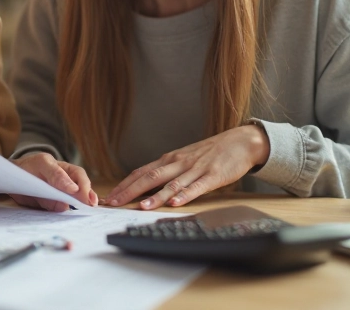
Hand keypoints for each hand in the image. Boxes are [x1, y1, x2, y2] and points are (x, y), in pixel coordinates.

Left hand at [10, 152, 97, 210]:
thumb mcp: (42, 164)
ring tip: (81, 216)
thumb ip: (56, 174)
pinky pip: (58, 213)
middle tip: (89, 208)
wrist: (14, 176)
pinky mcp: (51, 207)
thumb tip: (74, 189)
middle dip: (86, 201)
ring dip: (76, 211)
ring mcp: (60, 197)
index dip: (85, 188)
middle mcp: (67, 185)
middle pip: (81, 194)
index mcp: (67, 171)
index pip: (80, 178)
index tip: (85, 198)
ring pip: (71, 205)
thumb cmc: (31, 165)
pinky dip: (62, 217)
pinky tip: (65, 220)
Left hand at [105, 124, 270, 209]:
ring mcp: (195, 169)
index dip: (124, 184)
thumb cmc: (210, 153)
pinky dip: (185, 195)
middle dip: (130, 191)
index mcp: (169, 160)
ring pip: (171, 184)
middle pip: (150, 177)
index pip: (141, 172)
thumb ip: (168, 171)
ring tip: (142, 207)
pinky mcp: (212, 176)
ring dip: (156, 196)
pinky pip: (196, 187)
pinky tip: (176, 203)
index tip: (110, 196)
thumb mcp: (184, 159)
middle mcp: (178, 163)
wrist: (239, 142)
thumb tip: (147, 187)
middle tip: (114, 202)